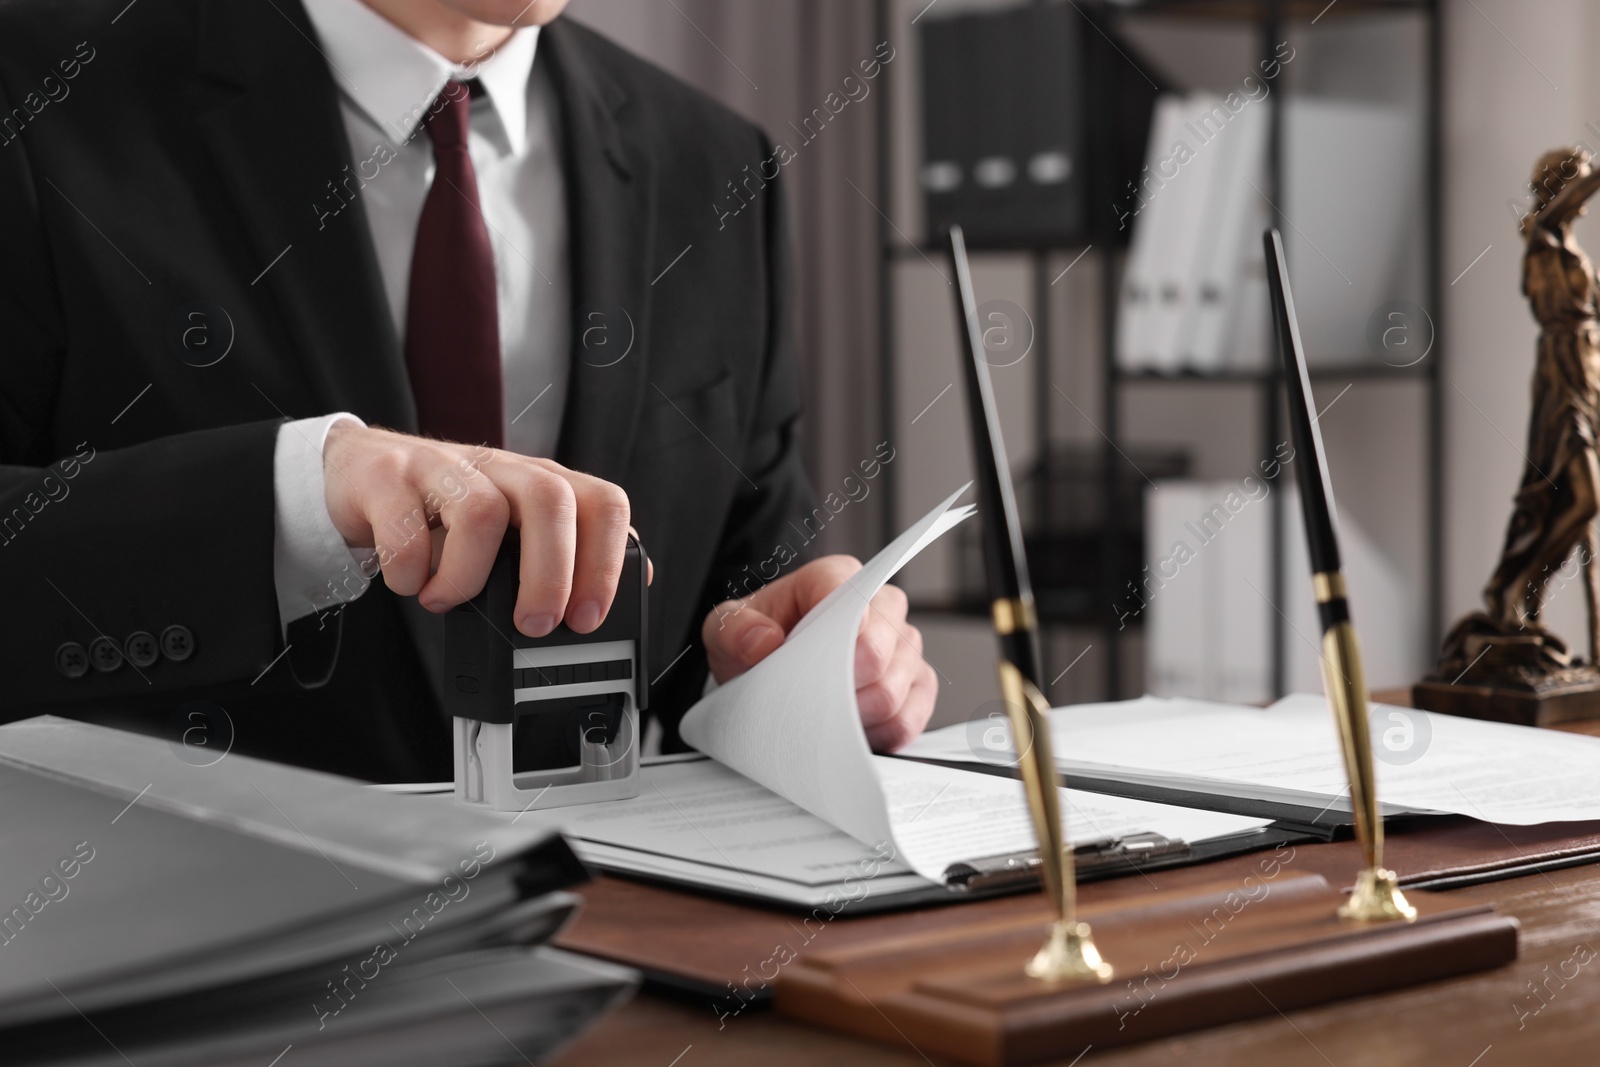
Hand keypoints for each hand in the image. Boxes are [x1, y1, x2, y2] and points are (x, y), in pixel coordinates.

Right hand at [323, 423, 637, 635]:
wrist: (364, 473)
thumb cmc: (448, 509)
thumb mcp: (516, 529)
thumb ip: (569, 550)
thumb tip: (636, 581)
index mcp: (542, 483)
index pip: (602, 504)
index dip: (606, 562)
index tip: (589, 617)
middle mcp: (500, 469)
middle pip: (550, 500)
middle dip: (551, 574)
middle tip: (533, 624)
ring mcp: (443, 467)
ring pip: (481, 512)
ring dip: (468, 576)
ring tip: (449, 600)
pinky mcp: (389, 478)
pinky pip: (406, 525)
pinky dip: (410, 571)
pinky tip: (412, 584)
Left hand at [702, 556, 936, 751]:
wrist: (767, 672)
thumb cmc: (756, 643)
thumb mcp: (725, 631)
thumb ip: (734, 629)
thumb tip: (763, 640)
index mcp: (835, 578)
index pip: (854, 594)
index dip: (845, 631)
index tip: (826, 661)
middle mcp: (878, 606)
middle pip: (883, 647)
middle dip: (844, 684)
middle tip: (812, 699)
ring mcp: (902, 644)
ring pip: (896, 687)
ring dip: (857, 713)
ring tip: (825, 714)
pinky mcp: (916, 681)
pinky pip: (911, 715)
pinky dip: (881, 732)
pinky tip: (852, 729)